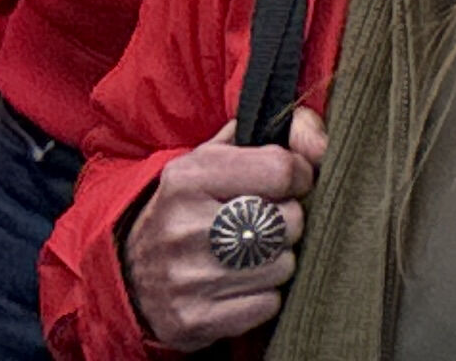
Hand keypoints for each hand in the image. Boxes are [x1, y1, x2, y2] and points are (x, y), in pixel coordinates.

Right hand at [122, 114, 325, 350]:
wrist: (132, 272)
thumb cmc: (192, 206)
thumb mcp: (217, 157)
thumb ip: (275, 136)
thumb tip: (322, 142)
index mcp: (189, 177)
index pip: (281, 169)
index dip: (300, 176)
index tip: (291, 184)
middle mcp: (184, 226)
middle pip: (288, 220)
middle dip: (288, 221)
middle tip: (267, 223)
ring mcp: (187, 277)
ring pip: (283, 265)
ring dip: (278, 260)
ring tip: (252, 253)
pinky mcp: (193, 319)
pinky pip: (268, 304)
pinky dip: (264, 295)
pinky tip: (241, 283)